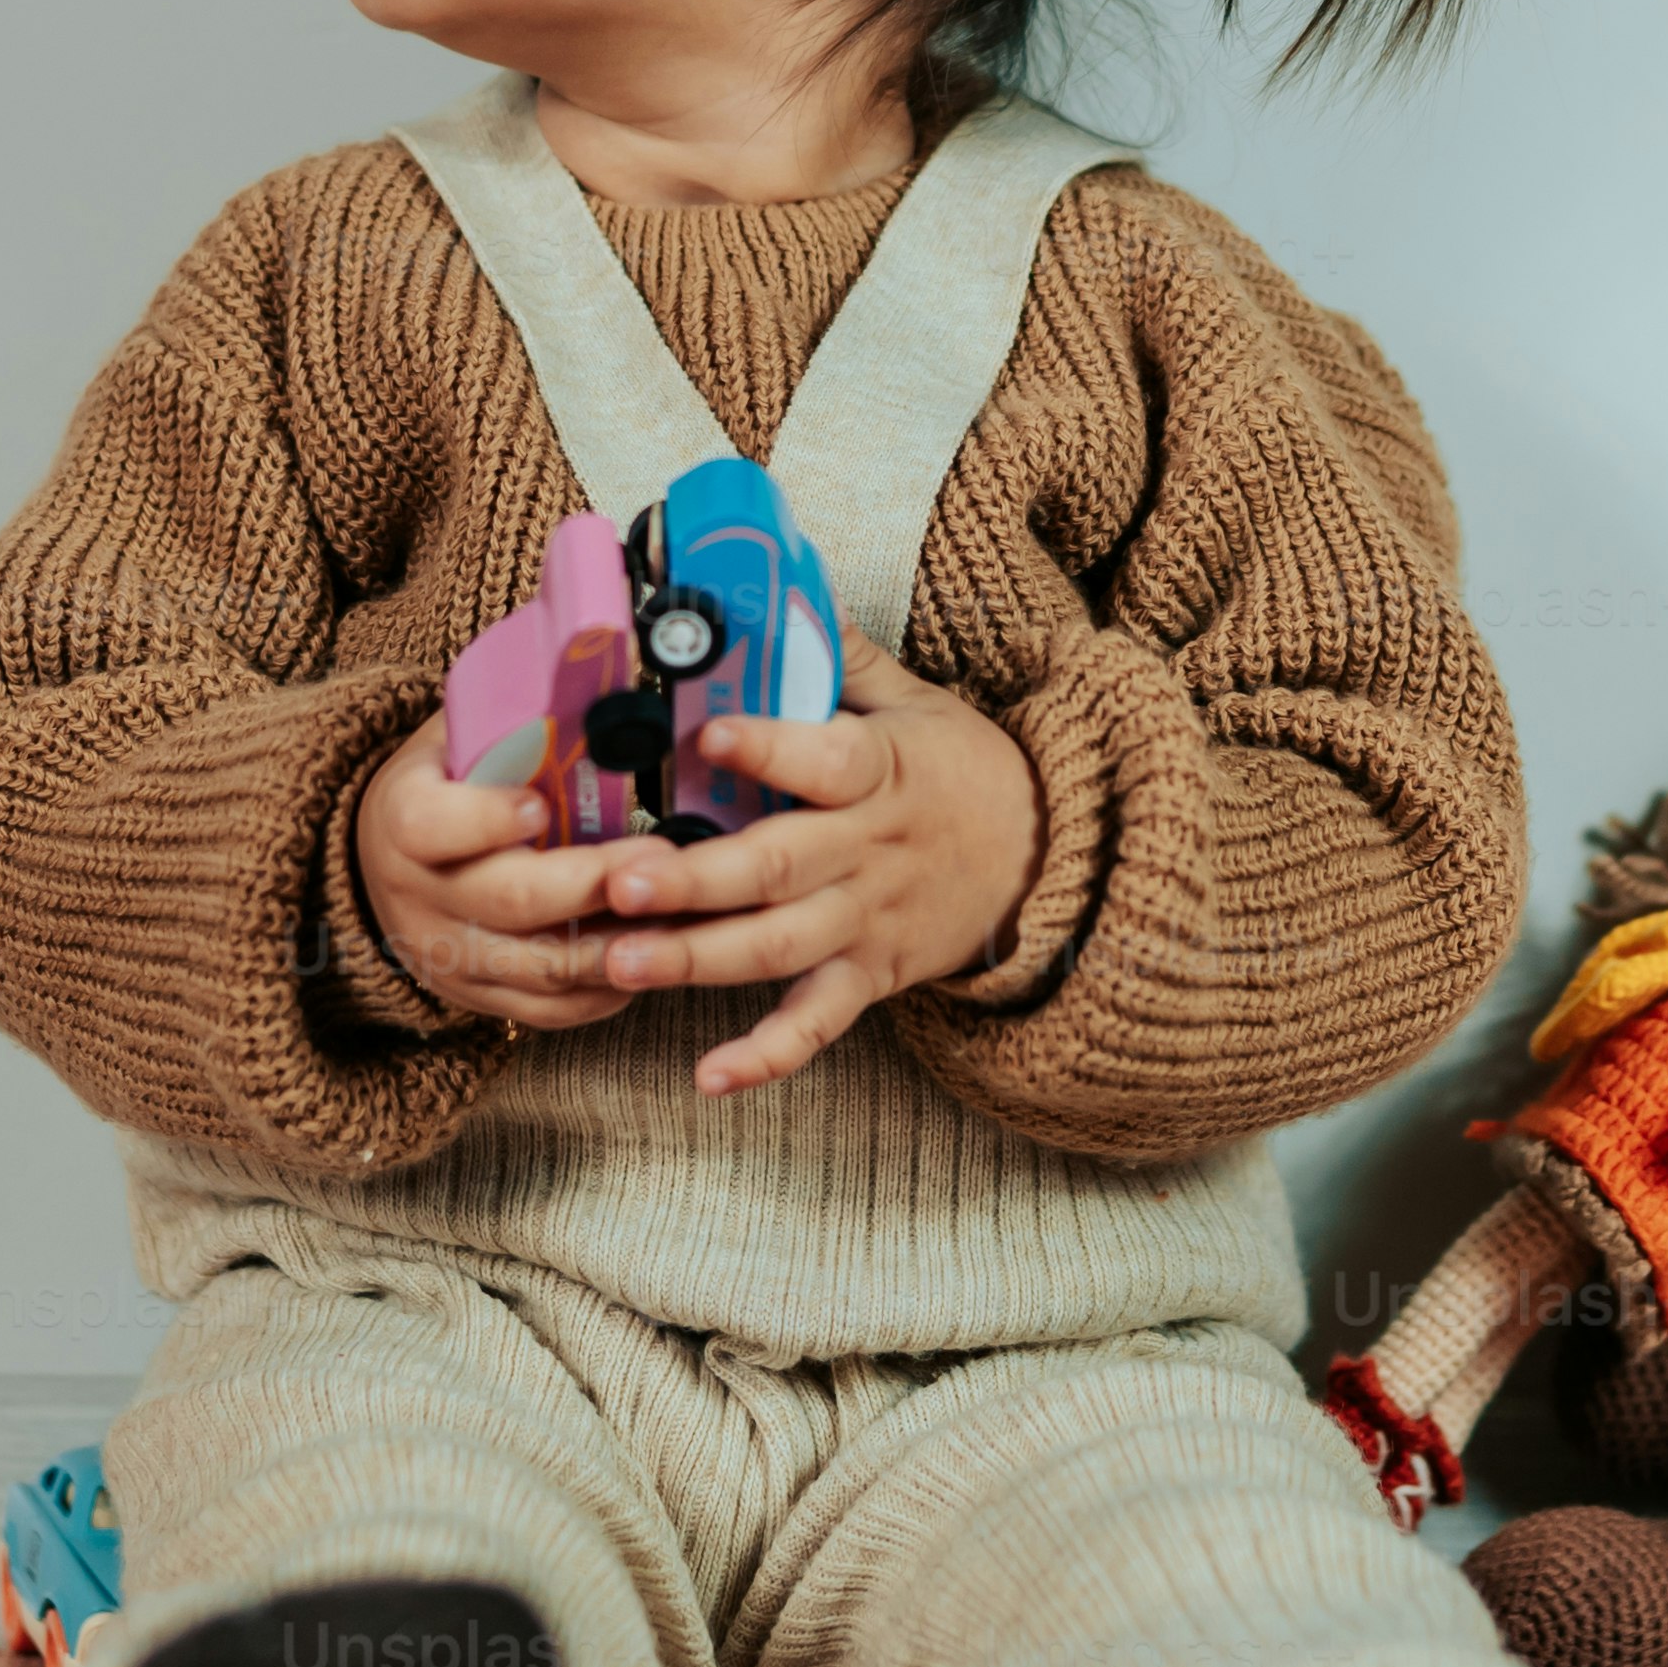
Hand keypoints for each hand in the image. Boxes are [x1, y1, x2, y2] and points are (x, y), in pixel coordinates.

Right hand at [351, 707, 652, 1035]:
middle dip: (589, 883)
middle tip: (659, 859)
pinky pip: (549, 1009)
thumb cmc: (442, 786)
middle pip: (507, 902)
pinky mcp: (478, 997)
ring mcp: (448, 956)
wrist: (376, 864)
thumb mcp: (456, 740)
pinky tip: (651, 955)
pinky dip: (606, 989)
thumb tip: (602, 656)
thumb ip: (514, 719)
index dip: (485, 819)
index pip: (432, 826)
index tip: (539, 806)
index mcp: (403, 821)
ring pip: (540, 967)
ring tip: (681, 911)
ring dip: (617, 942)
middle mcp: (419, 897)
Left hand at [583, 645, 1042, 1095]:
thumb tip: (784, 589)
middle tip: (619, 882)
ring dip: (699, 960)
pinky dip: (768, 1055)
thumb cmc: (963, 772)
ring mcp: (867, 922)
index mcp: (879, 773)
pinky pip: (817, 1022)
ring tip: (621, 962)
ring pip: (778, 948)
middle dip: (695, 880)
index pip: (826, 760)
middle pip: (777, 869)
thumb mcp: (917, 702)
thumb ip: (843, 657)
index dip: (770, 750)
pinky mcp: (870, 976)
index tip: (709, 737)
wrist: (1048, 861)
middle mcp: (867, 854)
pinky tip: (710, 1077)